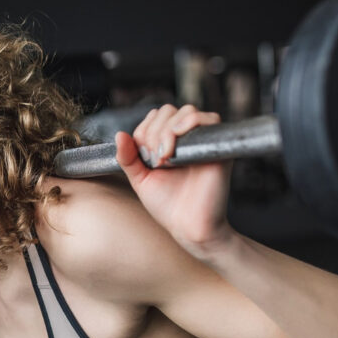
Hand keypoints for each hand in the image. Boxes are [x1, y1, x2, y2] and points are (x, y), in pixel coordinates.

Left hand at [114, 104, 235, 253]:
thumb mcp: (140, 179)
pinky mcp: (218, 146)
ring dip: (167, 131)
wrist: (188, 226)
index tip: (145, 159)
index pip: (155, 117)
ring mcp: (204, 141)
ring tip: (164, 158)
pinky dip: (188, 126)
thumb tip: (119, 134)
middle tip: (155, 161)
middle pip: (168, 111)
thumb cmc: (168, 206)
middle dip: (154, 132)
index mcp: (170, 142)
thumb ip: (128, 157)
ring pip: (186, 112)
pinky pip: (210, 118)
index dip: (145, 132)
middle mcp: (188, 138)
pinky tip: (175, 150)